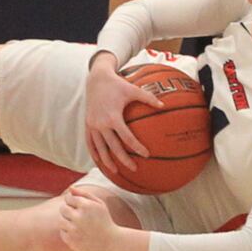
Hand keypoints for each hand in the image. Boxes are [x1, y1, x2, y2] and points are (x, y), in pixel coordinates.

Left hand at [58, 186, 120, 250]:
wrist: (111, 242)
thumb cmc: (104, 220)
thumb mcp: (99, 204)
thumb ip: (84, 194)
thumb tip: (70, 188)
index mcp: (86, 206)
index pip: (68, 198)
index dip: (73, 202)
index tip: (80, 207)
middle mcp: (79, 217)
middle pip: (62, 208)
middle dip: (68, 210)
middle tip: (78, 216)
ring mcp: (74, 230)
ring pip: (61, 221)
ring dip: (67, 222)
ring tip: (78, 224)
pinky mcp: (72, 241)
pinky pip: (63, 233)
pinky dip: (69, 233)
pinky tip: (79, 234)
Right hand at [84, 57, 159, 174]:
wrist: (96, 79)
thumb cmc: (117, 84)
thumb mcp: (133, 89)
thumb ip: (148, 98)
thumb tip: (164, 106)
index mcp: (113, 116)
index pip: (126, 137)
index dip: (137, 147)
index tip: (146, 154)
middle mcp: (101, 123)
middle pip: (113, 147)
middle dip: (123, 159)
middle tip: (134, 168)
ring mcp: (93, 125)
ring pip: (99, 148)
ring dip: (107, 161)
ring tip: (115, 171)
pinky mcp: (88, 124)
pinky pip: (90, 142)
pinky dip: (94, 153)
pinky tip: (100, 161)